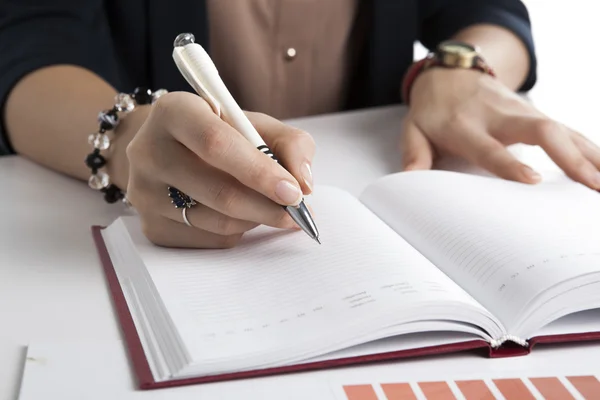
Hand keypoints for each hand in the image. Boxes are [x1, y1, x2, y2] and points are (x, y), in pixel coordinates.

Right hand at [124, 92, 314, 247]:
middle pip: (218, 192)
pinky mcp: (151, 226)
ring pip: (216, 221)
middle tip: (297, 213)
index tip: (294, 192)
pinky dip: (236, 232)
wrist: (166, 149)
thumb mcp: (253, 123)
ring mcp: (145, 193)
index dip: (259, 171)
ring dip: (255, 220)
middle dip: (267, 207)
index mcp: (174, 112)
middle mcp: (149, 152)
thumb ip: (289, 144)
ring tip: (270, 208)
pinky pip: (208, 240)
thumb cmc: (218, 134)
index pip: (216, 144)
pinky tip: (240, 215)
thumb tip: (304, 184)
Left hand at [400, 68, 599, 189]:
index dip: (509, 163)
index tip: (531, 179)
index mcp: (465, 125)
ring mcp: (520, 112)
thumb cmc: (432, 108)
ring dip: (589, 154)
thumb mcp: (413, 128)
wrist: (449, 73)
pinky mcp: (533, 114)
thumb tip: (408, 180)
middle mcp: (498, 116)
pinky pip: (566, 130)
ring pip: (561, 128)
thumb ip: (414, 153)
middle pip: (540, 130)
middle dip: (568, 155)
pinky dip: (588, 147)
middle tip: (591, 183)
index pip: (490, 147)